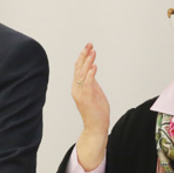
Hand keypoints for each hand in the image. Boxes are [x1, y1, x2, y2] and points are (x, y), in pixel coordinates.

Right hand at [71, 43, 109, 170]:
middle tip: (89, 45)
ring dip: (88, 62)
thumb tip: (93, 70)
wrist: (96, 127)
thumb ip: (92, 82)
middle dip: (84, 55)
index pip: (79, 69)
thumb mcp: (95, 93)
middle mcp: (77, 89)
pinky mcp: (87, 98)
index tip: (88, 47)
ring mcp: (81, 94)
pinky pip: (88, 83)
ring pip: (83, 74)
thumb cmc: (96, 112)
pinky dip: (91, 74)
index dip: (83, 57)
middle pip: (79, 69)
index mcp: (78, 88)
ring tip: (92, 52)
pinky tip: (94, 66)